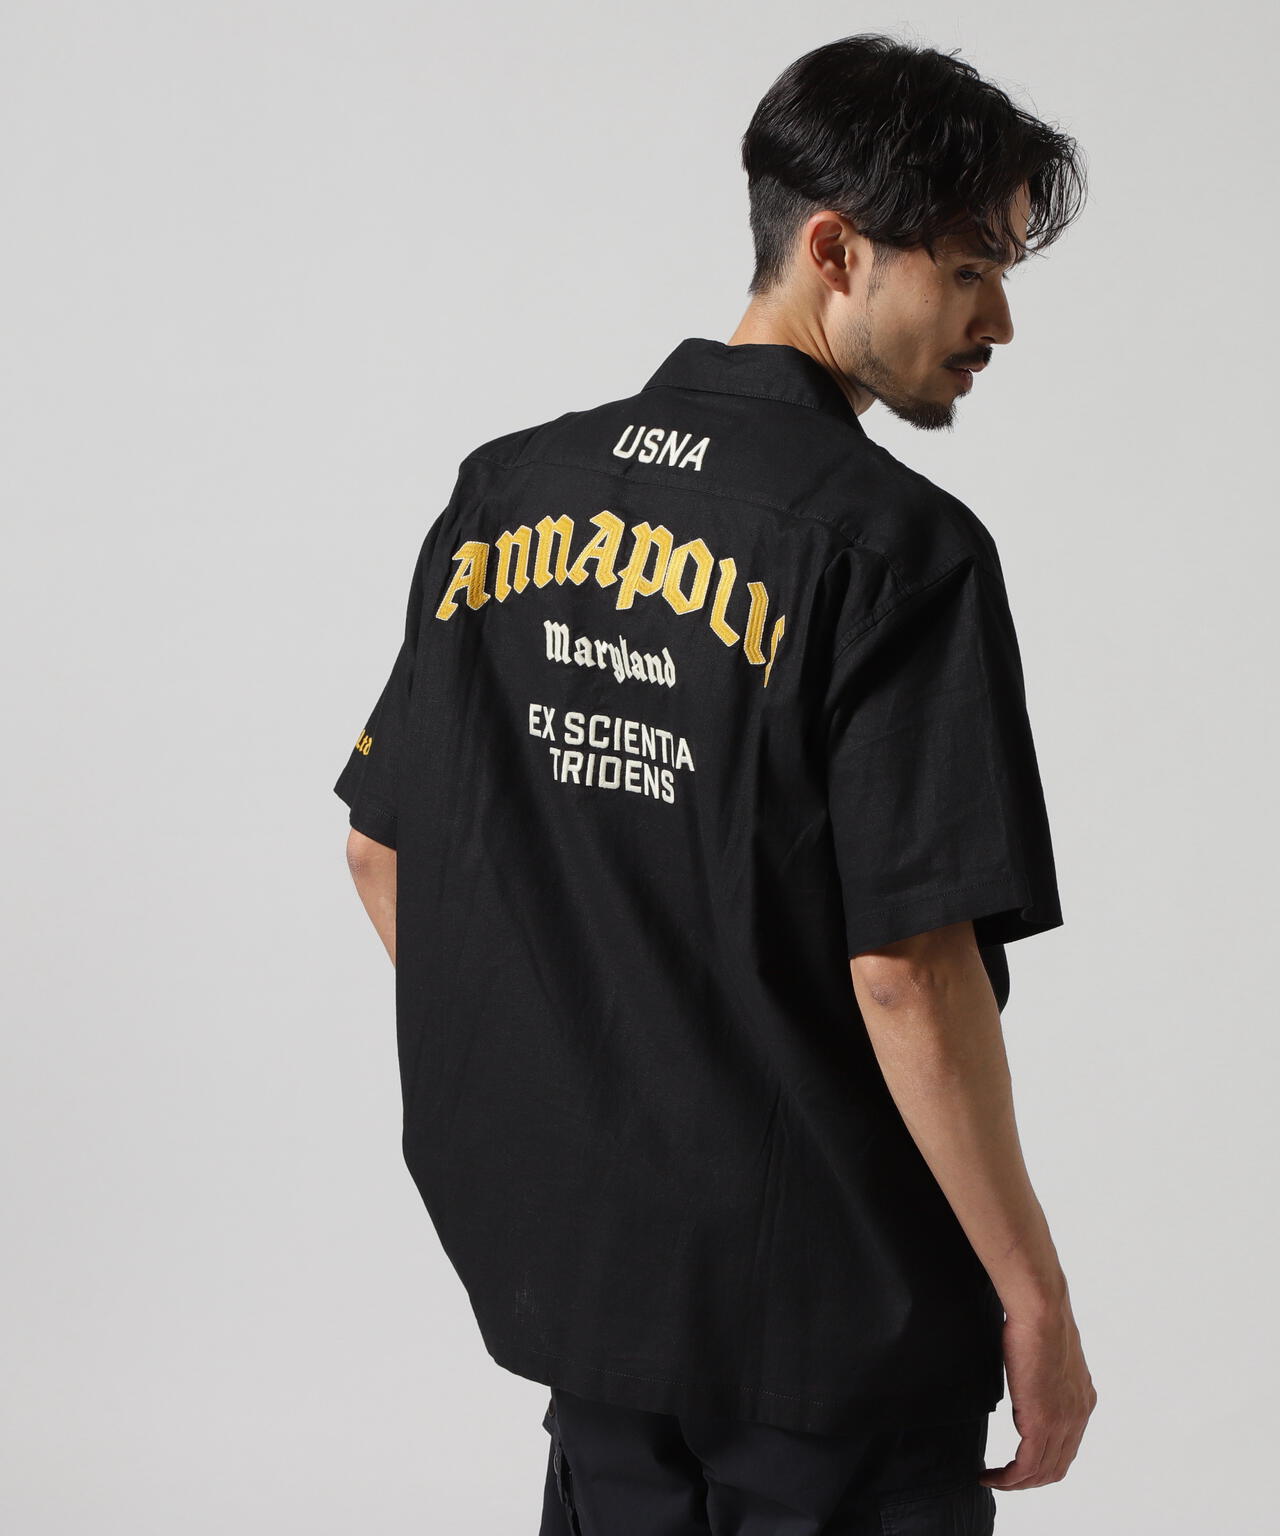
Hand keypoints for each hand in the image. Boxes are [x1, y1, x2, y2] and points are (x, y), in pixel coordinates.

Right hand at [980, 1302, 1096, 1489]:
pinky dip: (1008, 1478)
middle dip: (1029, 1480)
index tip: (1019, 1463)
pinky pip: (1026, 1465)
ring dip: (1016, 1482)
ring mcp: (1063, 1421)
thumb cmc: (1038, 1318)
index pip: (1066, 1447)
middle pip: (1056, 1467)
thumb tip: (1030, 1379)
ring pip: (1042, 1472)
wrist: (1041, 1310)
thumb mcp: (1048, 1354)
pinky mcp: (1042, 1421)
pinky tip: (992, 1475)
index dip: (1042, 1462)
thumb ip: (1045, 1376)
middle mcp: (1078, 1416)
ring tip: (993, 1479)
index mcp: (1082, 1400)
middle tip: (1003, 1478)